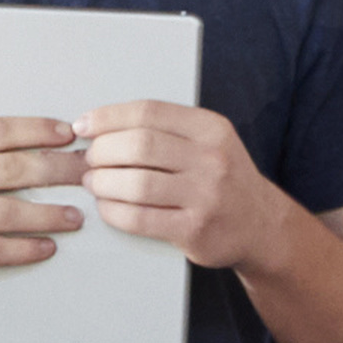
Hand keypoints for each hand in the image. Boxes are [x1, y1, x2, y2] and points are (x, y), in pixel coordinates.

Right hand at [0, 112, 85, 284]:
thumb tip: (23, 143)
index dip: (38, 131)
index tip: (68, 134)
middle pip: (11, 170)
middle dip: (57, 171)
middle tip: (88, 174)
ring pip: (7, 212)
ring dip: (49, 215)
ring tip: (76, 217)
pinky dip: (23, 249)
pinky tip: (45, 247)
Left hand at [62, 94, 293, 270]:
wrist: (259, 224)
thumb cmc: (222, 178)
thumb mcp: (208, 141)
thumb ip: (166, 130)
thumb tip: (102, 126)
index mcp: (210, 128)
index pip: (148, 113)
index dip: (108, 117)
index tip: (83, 125)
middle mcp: (212, 159)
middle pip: (139, 145)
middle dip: (102, 151)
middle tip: (89, 159)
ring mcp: (205, 196)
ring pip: (136, 183)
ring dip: (103, 182)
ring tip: (94, 183)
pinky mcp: (194, 230)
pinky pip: (140, 218)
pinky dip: (114, 212)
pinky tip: (107, 207)